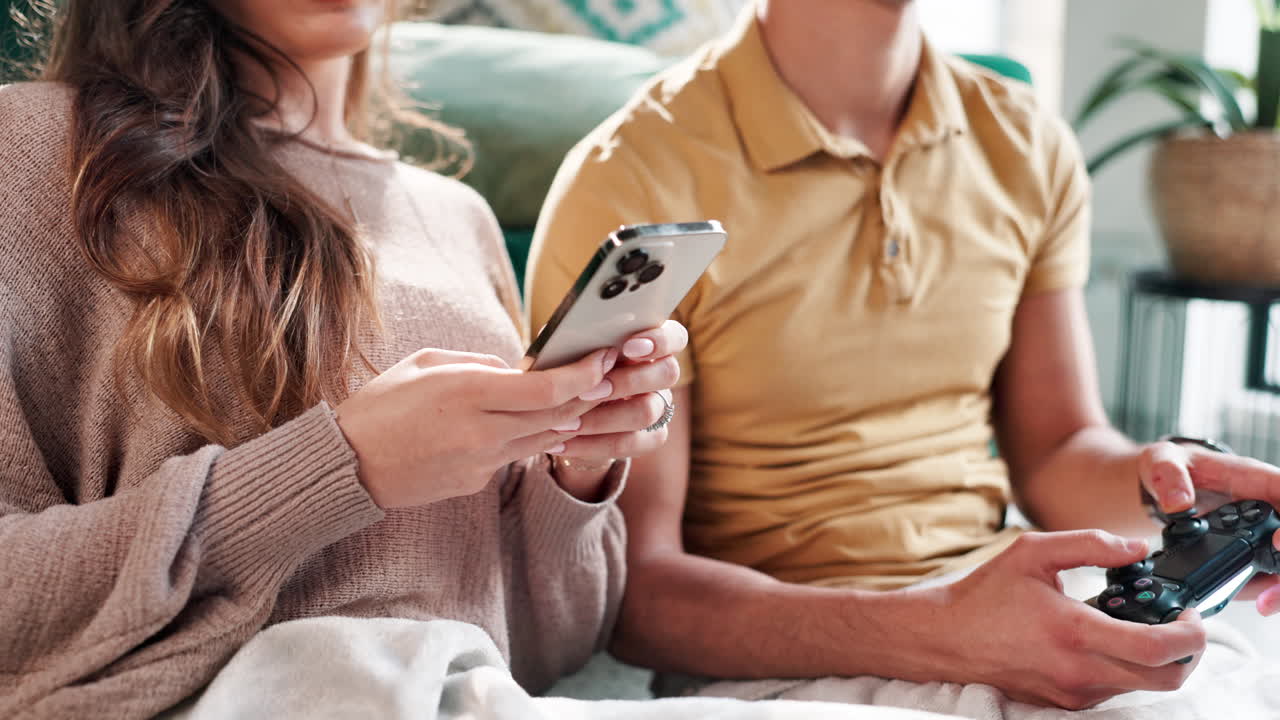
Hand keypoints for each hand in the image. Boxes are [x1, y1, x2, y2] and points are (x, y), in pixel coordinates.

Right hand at [335, 347, 616, 508]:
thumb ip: (479, 364)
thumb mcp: (426, 364)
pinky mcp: (477, 483)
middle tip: (609, 377)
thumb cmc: (382, 406)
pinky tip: (525, 424)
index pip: (546, 388)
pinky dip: (526, 438)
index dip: (584, 375)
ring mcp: (481, 463)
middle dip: (588, 396)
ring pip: (543, 439)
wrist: (348, 466)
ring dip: (567, 419)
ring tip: (582, 398)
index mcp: (466, 392)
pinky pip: (513, 456)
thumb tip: (520, 370)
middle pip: (556, 415)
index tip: (604, 359)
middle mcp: (480, 431)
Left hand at [550, 320, 687, 498]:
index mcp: (648, 341)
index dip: (659, 341)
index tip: (628, 347)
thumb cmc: (567, 364)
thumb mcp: (568, 349)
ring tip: (564, 423)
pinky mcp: (649, 437)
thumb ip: (579, 343)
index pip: (674, 336)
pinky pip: (633, 443)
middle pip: (668, 373)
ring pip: (649, 412)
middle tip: (587, 391)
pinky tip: (562, 443)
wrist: (561, 406)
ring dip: (603, 418)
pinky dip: (594, 445)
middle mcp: (659, 372)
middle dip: (626, 382)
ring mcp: (658, 405)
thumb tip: (579, 345)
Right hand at [921, 531, 1205, 708]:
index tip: (1190, 613)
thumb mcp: (1033, 552)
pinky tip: (1102, 639)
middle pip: (1165, 679)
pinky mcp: (1064, 703)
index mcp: (1074, 631)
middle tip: (1180, 623)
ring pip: (1141, 686)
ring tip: (1134, 625)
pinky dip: (1123, 666)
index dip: (1191, 633)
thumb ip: (1090, 544)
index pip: (1158, 648)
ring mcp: (1073, 693)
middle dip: (1187, 652)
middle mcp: (1078, 670)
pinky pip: (1113, 689)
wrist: (945, 637)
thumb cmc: (985, 594)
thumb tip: (1137, 548)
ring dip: (1152, 659)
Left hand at [1137, 441, 1279, 613]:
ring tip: (1262, 604)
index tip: (1277, 544)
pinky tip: (1252, 600)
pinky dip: (1264, 588)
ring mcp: (1263, 530)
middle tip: (1269, 595)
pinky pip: (1268, 572)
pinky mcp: (1253, 548)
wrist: (1163, 484)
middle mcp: (1267, 505)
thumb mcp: (1162, 461)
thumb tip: (1178, 504)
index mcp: (1255, 479)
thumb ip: (1168, 476)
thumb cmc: (1170, 466)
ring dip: (1277, 585)